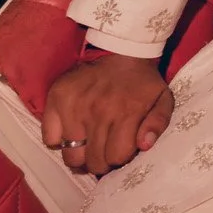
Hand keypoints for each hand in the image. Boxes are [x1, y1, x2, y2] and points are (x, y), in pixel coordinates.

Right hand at [43, 52, 173, 175]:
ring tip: (88, 145)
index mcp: (126, 114)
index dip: (120, 158)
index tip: (120, 150)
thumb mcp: (162, 100)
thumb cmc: (142, 82)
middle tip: (104, 151)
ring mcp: (74, 107)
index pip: (116, 157)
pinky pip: (50, 139)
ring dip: (80, 156)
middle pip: (93, 161)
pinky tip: (72, 133)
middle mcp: (98, 112)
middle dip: (101, 162)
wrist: (120, 51)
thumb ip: (158, 124)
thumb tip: (144, 146)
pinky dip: (58, 141)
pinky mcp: (56, 99)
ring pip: (71, 156)